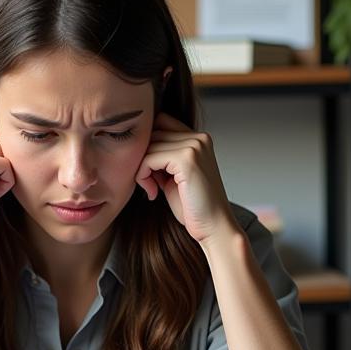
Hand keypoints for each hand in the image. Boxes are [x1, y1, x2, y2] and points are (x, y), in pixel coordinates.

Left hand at [135, 113, 237, 246]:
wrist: (213, 227)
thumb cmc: (193, 206)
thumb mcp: (174, 175)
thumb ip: (162, 157)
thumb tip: (137, 147)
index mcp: (199, 139)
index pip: (161, 122)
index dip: (149, 144)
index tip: (150, 170)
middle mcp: (199, 138)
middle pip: (152, 132)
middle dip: (143, 157)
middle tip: (149, 182)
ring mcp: (194, 146)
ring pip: (148, 145)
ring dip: (141, 169)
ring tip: (152, 188)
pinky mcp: (186, 159)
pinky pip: (149, 159)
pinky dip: (143, 176)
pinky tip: (153, 193)